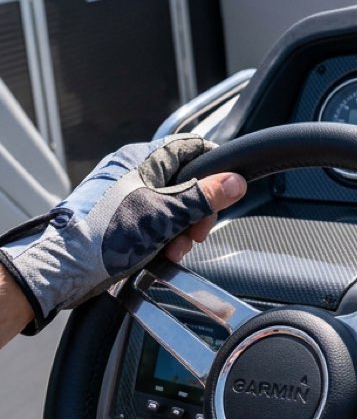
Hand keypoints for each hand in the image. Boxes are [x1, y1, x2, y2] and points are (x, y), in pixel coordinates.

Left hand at [0, 137, 246, 329]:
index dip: (215, 172)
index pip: (193, 149)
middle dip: (196, 211)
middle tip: (196, 234)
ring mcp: (123, 193)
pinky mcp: (117, 215)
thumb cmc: (101, 237)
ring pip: (171, 204)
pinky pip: (153, 219)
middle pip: (185, 181)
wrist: (60, 269)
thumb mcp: (164, 216)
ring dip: (180, 229)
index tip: (225, 194)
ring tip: (173, 250)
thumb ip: (204, 197)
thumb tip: (235, 182)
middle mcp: (132, 170)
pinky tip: (159, 254)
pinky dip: (162, 237)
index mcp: (142, 158)